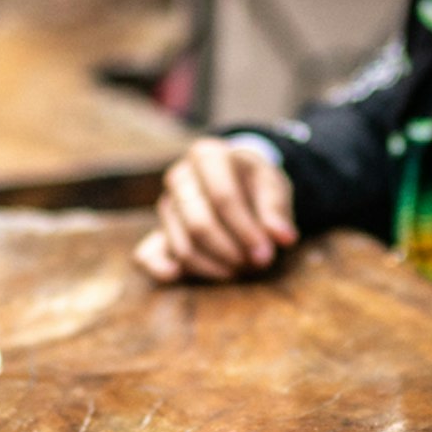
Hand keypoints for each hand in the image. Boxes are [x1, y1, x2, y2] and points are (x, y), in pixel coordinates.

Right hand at [133, 136, 298, 281]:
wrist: (236, 182)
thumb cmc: (255, 183)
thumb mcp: (274, 186)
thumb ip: (277, 210)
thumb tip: (283, 237)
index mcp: (207, 156)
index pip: (223, 197)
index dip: (245, 230)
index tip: (266, 254)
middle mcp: (180, 177)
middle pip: (200, 224)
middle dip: (230, 251)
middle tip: (256, 265)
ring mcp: (166, 204)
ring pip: (183, 244)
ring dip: (213, 266)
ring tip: (239, 270)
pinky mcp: (159, 231)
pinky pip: (148, 253)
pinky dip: (161, 268)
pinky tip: (176, 275)